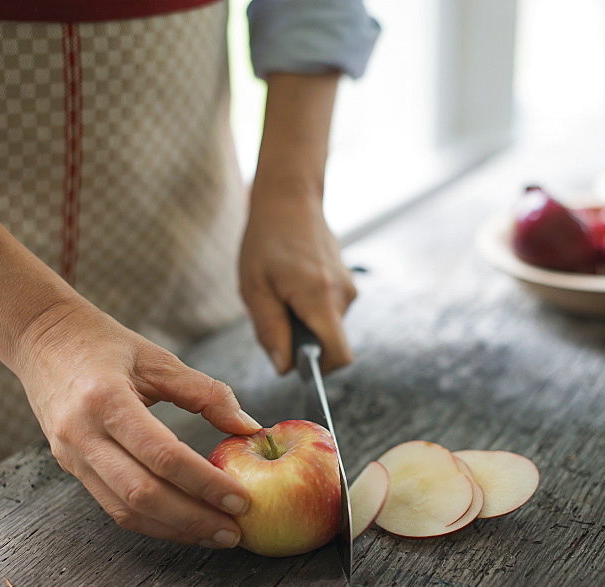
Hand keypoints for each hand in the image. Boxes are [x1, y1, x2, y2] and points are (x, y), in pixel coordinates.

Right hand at [15, 301, 262, 547]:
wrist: (40, 337)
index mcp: (105, 399)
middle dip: (192, 519)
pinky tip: (183, 522)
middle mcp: (82, 434)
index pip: (161, 455)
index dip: (204, 483)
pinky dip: (152, 521)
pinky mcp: (70, 467)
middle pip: (141, 494)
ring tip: (214, 534)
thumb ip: (205, 392)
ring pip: (124, 510)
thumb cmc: (101, 342)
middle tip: (233, 530)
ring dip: (174, 529)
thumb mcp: (156, 358)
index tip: (239, 498)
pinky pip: (112, 505)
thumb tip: (248, 427)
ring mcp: (71, 455)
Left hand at [239, 186, 356, 373]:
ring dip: (304, 322)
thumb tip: (284, 368)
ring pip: (328, 327)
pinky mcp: (347, 281)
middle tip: (275, 313)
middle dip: (302, 341)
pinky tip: (292, 284)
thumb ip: (270, 331)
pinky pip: (329, 311)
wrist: (290, 198)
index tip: (295, 361)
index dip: (319, 370)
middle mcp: (343, 295)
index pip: (339, 355)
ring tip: (281, 292)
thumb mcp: (255, 289)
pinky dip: (310, 308)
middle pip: (330, 343)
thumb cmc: (267, 240)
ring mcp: (349, 287)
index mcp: (321, 298)